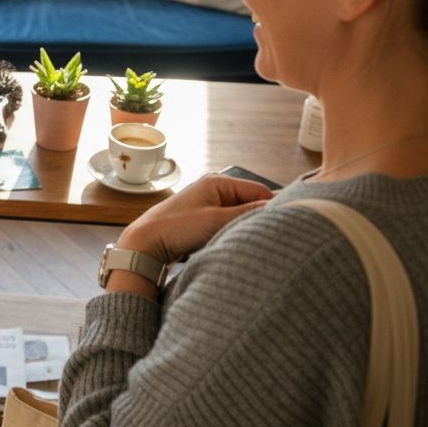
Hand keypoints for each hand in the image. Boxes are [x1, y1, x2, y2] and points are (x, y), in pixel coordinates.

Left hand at [117, 174, 272, 265]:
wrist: (144, 244)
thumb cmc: (175, 228)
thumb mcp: (215, 220)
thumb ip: (247, 213)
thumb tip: (276, 209)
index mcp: (217, 182)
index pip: (259, 191)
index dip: (271, 208)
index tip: (283, 225)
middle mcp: (213, 189)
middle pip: (249, 204)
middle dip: (256, 220)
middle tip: (266, 236)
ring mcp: (207, 205)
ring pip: (238, 217)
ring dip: (242, 229)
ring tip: (246, 241)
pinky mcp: (201, 221)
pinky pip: (225, 225)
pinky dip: (230, 234)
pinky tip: (231, 244)